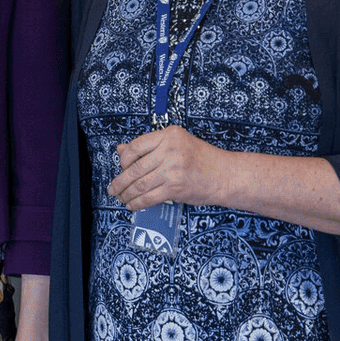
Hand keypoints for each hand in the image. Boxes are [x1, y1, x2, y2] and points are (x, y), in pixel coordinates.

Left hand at [108, 125, 232, 211]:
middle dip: (121, 181)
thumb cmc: (202, 159)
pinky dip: (138, 203)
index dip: (124, 159)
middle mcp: (170, 150)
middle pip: (136, 168)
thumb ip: (149, 147)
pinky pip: (149, 197)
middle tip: (114, 188)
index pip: (136, 146)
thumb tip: (120, 149)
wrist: (226, 174)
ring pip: (140, 184)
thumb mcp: (177, 144)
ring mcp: (172, 169)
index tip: (121, 167)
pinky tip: (133, 205)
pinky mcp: (175, 187)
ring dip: (127, 194)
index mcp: (169, 135)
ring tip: (122, 198)